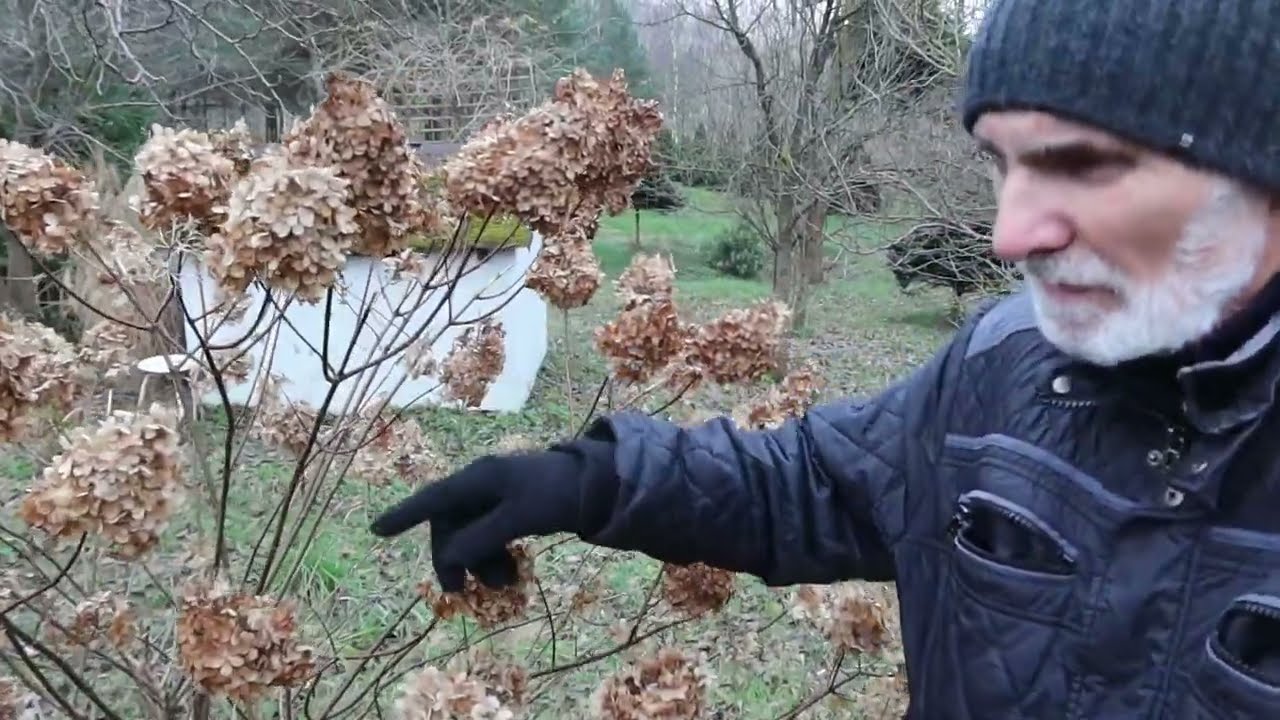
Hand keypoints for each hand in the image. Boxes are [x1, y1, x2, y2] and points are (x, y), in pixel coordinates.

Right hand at [369, 446, 592, 592]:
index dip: (404, 515)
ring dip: (480, 562)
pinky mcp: (510, 507)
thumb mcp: (516, 518)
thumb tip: (448, 558)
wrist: (595, 485)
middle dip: (455, 558)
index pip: (433, 499)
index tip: (376, 530)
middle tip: (462, 591)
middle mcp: (480, 484)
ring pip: (470, 534)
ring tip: (504, 585)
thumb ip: (480, 538)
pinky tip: (511, 572)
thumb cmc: (554, 495)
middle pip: (450, 525)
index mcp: (478, 479)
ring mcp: (495, 495)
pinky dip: (494, 555)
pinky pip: (489, 534)